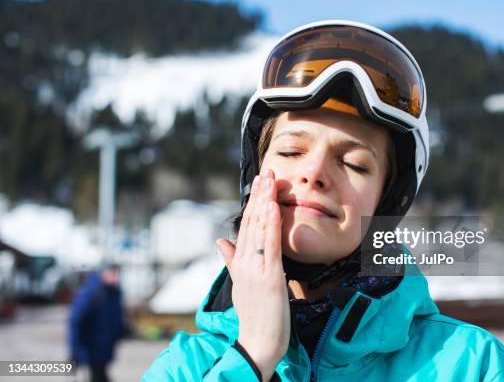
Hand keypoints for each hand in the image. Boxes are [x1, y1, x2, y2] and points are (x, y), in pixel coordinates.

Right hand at [216, 169, 289, 380]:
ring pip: (259, 229)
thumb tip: (220, 241)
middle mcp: (245, 261)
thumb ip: (231, 260)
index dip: (253, 203)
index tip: (260, 182)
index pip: (246, 226)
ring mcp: (256, 268)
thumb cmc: (254, 315)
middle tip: (266, 172)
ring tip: (269, 181)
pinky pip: (269, 247)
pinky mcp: (268, 277)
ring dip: (264, 203)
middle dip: (260, 196)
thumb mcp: (241, 283)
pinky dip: (271, 226)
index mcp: (240, 262)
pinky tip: (273, 208)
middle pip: (252, 222)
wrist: (258, 342)